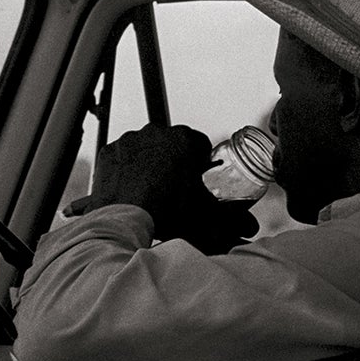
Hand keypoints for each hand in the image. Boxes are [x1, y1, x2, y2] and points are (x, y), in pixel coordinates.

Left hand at [65, 124, 256, 253]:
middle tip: (174, 186)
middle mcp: (155, 132)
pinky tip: (131, 187)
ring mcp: (129, 139)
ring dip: (150, 162)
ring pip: (146, 147)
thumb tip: (252, 229)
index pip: (199, 144)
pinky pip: (122, 156)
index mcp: (183, 138)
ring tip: (152, 188)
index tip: (196, 177)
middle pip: (171, 143)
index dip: (200, 162)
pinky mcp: (108, 151)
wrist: (123, 219)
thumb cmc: (166, 213)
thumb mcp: (202, 214)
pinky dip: (127, 167)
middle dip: (174, 160)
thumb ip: (230, 219)